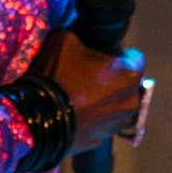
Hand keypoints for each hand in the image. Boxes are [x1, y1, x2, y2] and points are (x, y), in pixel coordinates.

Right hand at [46, 33, 151, 154]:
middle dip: (114, 79)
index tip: (103, 55)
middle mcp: (131, 101)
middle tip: (89, 75)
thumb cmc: (56, 76)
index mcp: (129, 74)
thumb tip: (83, 33)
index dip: (118, 53)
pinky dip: (95, 117)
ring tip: (82, 95)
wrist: (36, 119)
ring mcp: (118, 124)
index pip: (135, 57)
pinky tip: (76, 112)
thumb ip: (83, 33)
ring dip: (106, 99)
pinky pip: (103, 123)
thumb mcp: (66, 39)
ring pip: (118, 105)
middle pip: (128, 83)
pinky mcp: (103, 139)